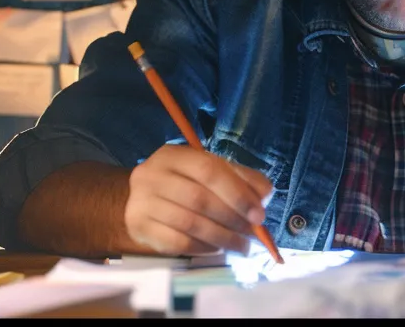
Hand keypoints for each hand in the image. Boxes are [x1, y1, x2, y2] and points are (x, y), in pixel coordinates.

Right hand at [124, 144, 273, 255]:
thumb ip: (240, 178)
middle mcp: (152, 175)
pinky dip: (203, 248)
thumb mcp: (209, 171)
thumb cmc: (183, 183)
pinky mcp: (139, 227)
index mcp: (173, 155)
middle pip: (199, 199)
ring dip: (222, 238)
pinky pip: (177, 243)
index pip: (209, 170)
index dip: (237, 193)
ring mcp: (142, 202)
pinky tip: (217, 249)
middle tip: (252, 234)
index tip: (258, 214)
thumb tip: (265, 195)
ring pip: (190, 224)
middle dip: (232, 219)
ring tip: (241, 246)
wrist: (139, 199)